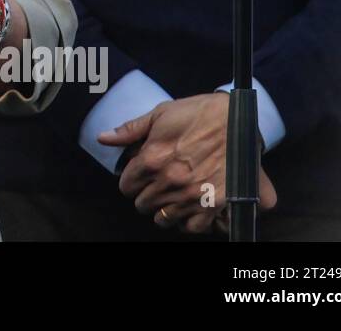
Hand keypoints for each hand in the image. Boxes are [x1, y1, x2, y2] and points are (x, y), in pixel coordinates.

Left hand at [98, 93, 277, 233]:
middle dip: (145, 194)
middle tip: (155, 185)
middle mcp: (169, 181)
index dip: (131, 181)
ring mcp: (191, 195)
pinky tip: (187, 209)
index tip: (139, 176)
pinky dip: (187, 221)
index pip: (126, 186)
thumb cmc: (198, 113)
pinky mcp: (213, 204)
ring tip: (169, 197)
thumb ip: (130, 130)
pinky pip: (192, 227)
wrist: (237, 119)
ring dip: (163, 209)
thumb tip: (103, 138)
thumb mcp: (160, 114)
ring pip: (163, 218)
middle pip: (142, 204)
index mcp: (152, 159)